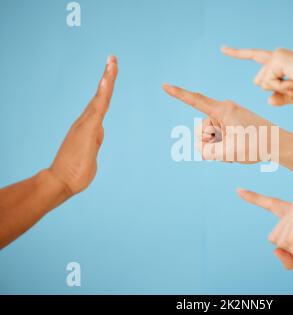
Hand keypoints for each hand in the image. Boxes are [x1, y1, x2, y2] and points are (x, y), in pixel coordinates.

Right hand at [49, 56, 117, 195]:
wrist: (61, 182)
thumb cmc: (76, 172)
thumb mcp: (90, 154)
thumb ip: (95, 142)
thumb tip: (98, 135)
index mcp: (89, 127)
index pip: (100, 103)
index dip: (106, 88)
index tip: (111, 73)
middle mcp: (86, 121)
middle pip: (100, 95)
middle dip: (107, 76)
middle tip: (113, 59)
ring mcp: (86, 124)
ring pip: (100, 98)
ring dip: (107, 80)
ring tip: (112, 63)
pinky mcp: (87, 129)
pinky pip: (98, 108)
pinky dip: (103, 93)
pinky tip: (106, 81)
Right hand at [163, 84, 278, 163]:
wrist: (279, 144)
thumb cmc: (257, 145)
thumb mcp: (229, 153)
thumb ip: (209, 152)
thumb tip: (202, 149)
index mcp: (224, 110)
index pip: (196, 100)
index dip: (179, 94)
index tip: (165, 85)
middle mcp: (224, 110)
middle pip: (201, 128)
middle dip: (208, 142)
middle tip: (226, 149)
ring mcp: (228, 117)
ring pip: (209, 135)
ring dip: (217, 146)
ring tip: (234, 150)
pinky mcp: (232, 124)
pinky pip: (218, 136)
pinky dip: (223, 145)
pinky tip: (236, 150)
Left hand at [222, 46, 292, 104]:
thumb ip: (280, 98)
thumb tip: (268, 100)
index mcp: (280, 61)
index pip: (254, 56)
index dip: (237, 53)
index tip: (222, 48)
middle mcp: (276, 54)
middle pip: (258, 82)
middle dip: (274, 90)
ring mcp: (276, 55)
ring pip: (263, 83)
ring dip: (279, 89)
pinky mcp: (277, 59)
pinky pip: (268, 83)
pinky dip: (280, 87)